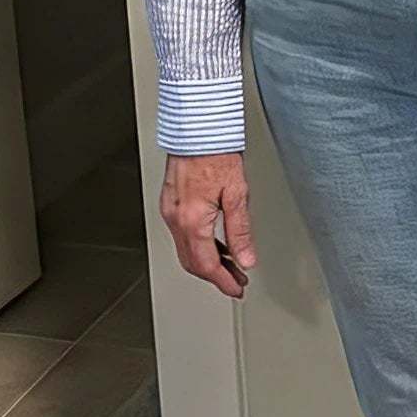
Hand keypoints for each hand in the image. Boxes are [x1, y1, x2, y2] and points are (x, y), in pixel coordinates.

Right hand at [161, 152, 256, 299]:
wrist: (197, 126)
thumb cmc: (216, 151)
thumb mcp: (237, 193)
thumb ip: (240, 231)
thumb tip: (246, 259)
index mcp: (192, 220)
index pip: (206, 265)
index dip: (223, 282)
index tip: (237, 289)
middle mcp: (176, 218)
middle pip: (193, 262)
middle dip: (216, 276)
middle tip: (236, 280)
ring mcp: (170, 210)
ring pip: (186, 250)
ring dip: (208, 261)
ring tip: (231, 264)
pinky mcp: (171, 202)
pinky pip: (182, 235)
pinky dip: (199, 245)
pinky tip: (215, 244)